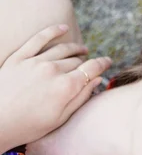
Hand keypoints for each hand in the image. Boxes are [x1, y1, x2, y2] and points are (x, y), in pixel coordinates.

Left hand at [0, 24, 111, 150]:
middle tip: (91, 66)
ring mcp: (35, 62)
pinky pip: (39, 39)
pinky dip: (52, 32)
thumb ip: (81, 98)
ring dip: (75, 48)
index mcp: (66, 87)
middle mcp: (53, 70)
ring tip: (82, 49)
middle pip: (77, 61)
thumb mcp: (61, 118)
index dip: (102, 64)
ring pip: (62, 49)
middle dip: (87, 63)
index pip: (91, 69)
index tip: (109, 62)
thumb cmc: (29, 126)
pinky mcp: (19, 58)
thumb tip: (96, 81)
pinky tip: (63, 29)